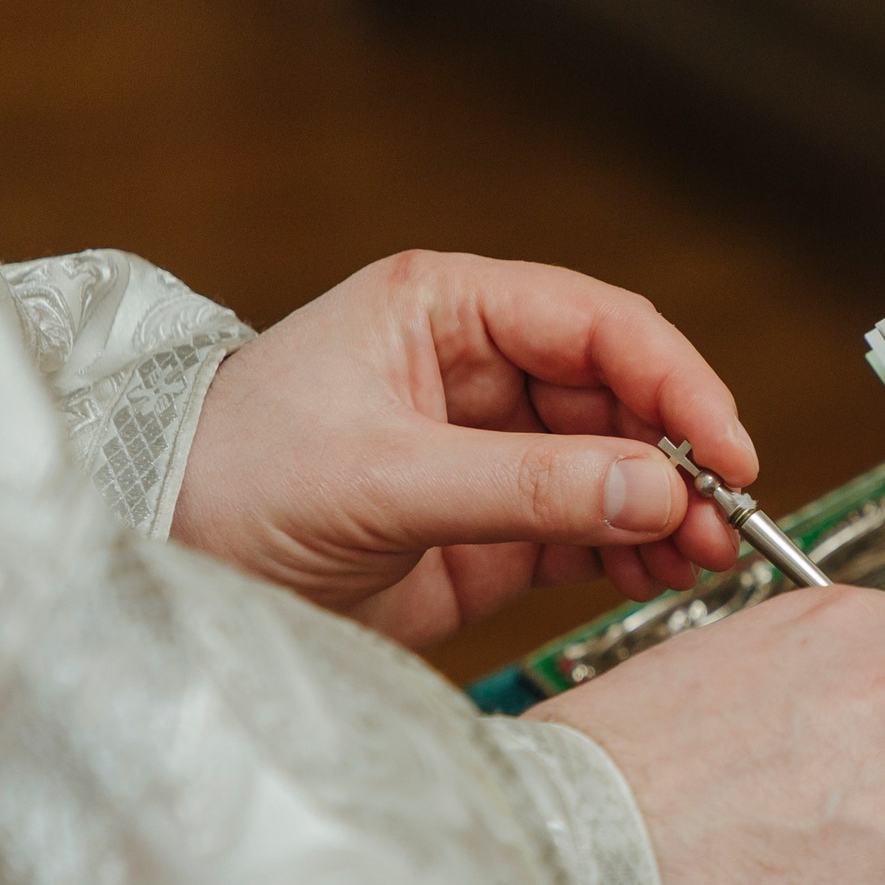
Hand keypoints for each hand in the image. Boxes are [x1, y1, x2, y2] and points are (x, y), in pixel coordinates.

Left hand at [173, 251, 756, 646]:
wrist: (159, 571)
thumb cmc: (231, 483)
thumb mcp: (383, 477)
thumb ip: (528, 486)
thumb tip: (660, 490)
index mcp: (445, 310)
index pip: (596, 327)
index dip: (674, 382)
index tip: (725, 451)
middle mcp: (477, 371)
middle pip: (622, 399)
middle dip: (680, 458)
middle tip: (723, 521)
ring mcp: (487, 451)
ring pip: (616, 466)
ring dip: (667, 509)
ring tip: (702, 559)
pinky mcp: (487, 530)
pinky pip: (588, 528)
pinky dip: (632, 551)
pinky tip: (660, 574)